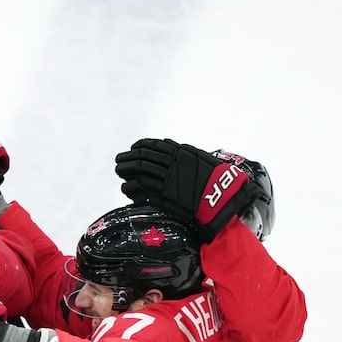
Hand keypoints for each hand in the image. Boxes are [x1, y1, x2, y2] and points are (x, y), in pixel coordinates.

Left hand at [114, 138, 259, 241]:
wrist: (221, 197)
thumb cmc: (215, 179)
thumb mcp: (201, 160)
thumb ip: (184, 155)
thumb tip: (171, 148)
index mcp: (180, 152)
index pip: (153, 145)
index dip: (139, 146)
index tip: (132, 149)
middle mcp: (171, 162)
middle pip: (142, 156)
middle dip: (128, 158)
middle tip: (119, 160)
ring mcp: (167, 177)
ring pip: (139, 169)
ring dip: (126, 170)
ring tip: (120, 172)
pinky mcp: (164, 193)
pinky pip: (141, 186)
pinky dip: (130, 186)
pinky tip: (126, 188)